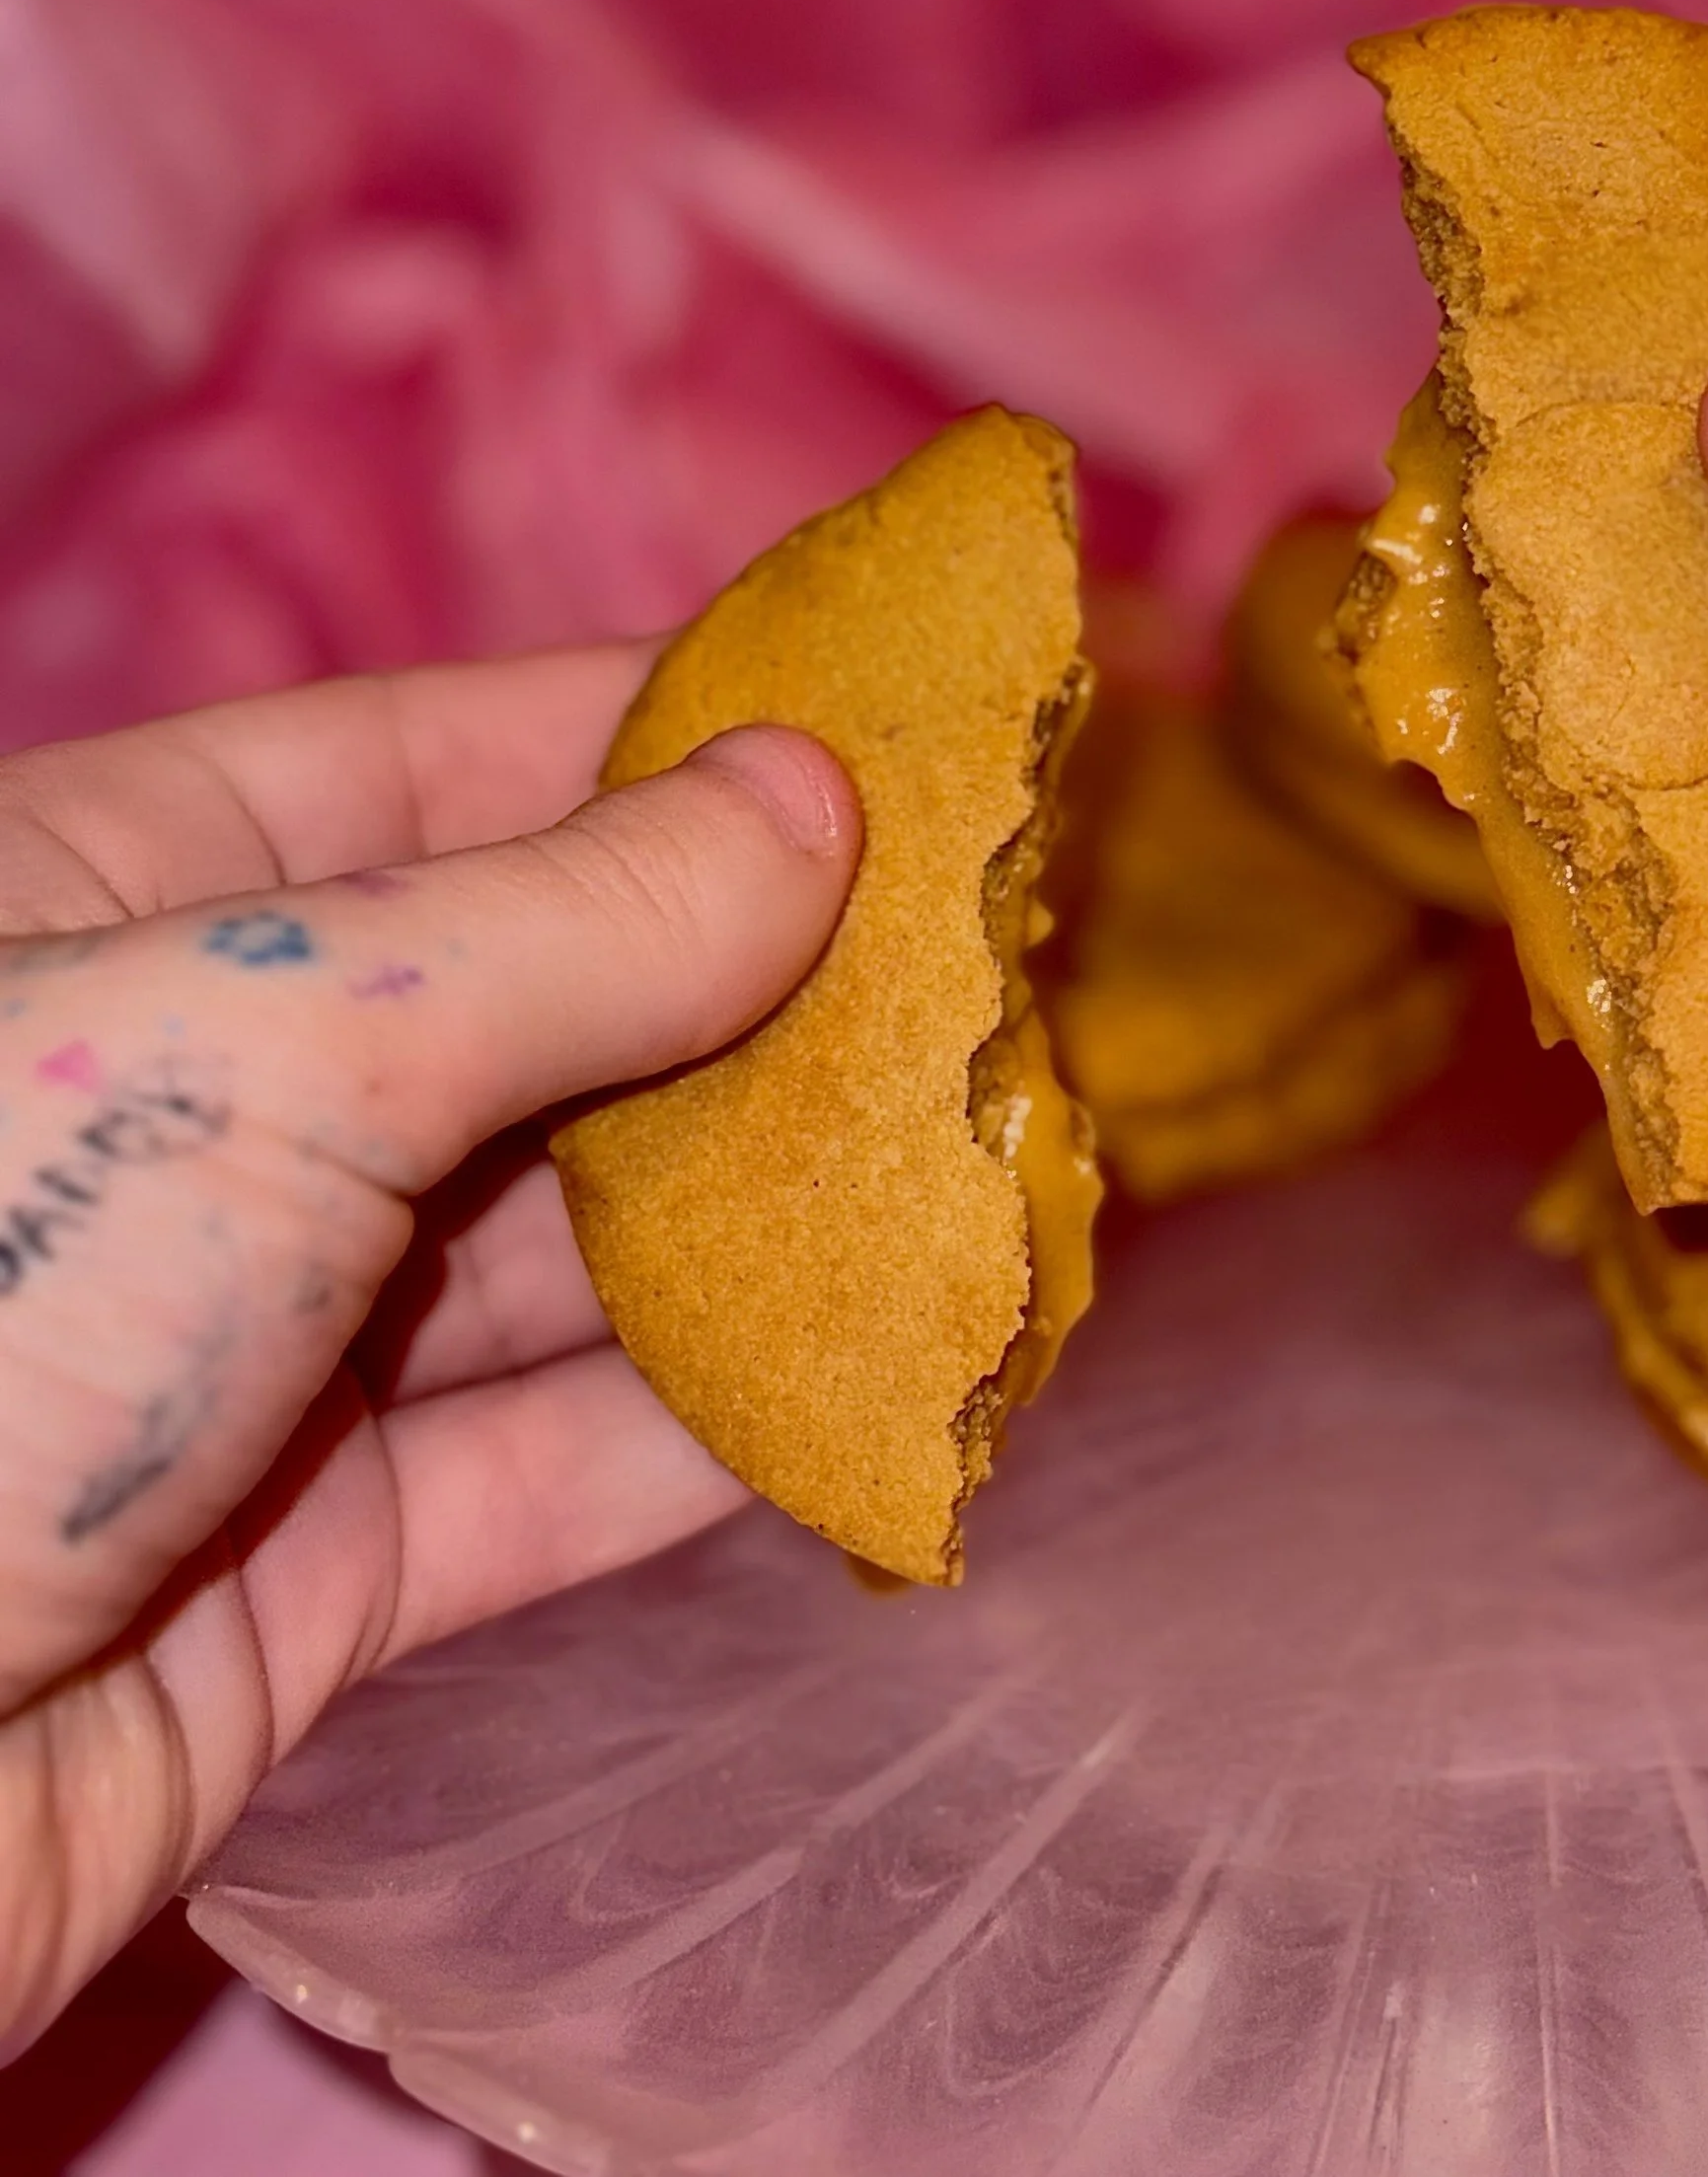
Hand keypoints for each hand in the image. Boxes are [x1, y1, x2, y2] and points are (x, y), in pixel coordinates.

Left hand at [0, 648, 855, 2055]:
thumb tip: (813, 791)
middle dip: (762, 990)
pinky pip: (543, 1468)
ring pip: (555, 1245)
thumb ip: (572, 928)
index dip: (668, 735)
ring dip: (769, 1218)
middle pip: (526, 1007)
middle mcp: (184, 1103)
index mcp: (109, 898)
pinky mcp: (295, 1570)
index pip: (433, 765)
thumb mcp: (276, 1043)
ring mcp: (242, 1344)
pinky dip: (712, 1431)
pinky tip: (888, 1377)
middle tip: (1011, 969)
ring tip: (994, 1167)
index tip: (906, 724)